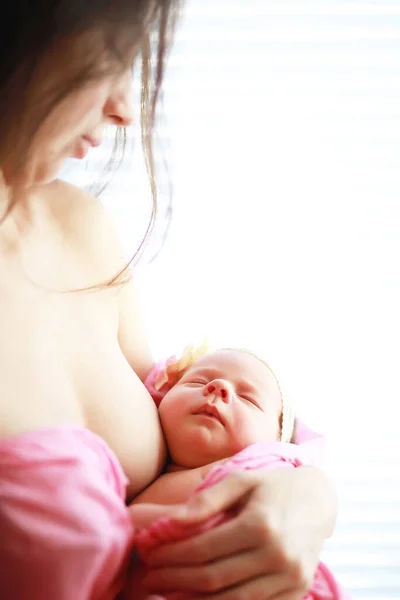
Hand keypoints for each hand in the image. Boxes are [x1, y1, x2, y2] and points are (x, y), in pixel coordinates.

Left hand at [132, 467, 336, 599]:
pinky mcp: (296, 591)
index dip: (172, 556)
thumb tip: (171, 522)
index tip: (151, 556)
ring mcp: (290, 578)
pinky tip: (201, 599)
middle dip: (175, 581)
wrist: (319, 499)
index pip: (203, 549)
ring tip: (167, 593)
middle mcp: (277, 555)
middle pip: (213, 579)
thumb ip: (206, 500)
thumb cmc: (273, 486)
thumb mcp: (241, 480)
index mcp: (260, 524)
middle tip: (150, 579)